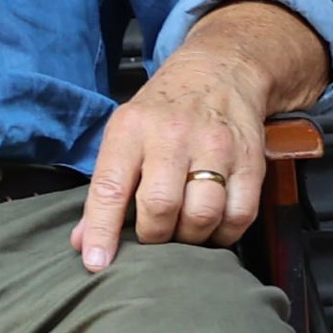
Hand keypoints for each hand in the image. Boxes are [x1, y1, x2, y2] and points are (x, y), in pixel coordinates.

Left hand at [73, 43, 268, 273]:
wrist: (222, 70)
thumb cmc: (163, 112)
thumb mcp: (123, 135)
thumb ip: (103, 188)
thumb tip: (82, 242)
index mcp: (132, 130)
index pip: (110, 187)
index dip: (101, 230)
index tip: (96, 262)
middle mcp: (173, 136)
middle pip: (160, 205)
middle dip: (153, 236)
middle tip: (154, 236)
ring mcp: (216, 147)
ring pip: (202, 215)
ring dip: (189, 238)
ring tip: (182, 231)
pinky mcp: (250, 160)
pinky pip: (239, 215)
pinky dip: (224, 233)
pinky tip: (212, 227)